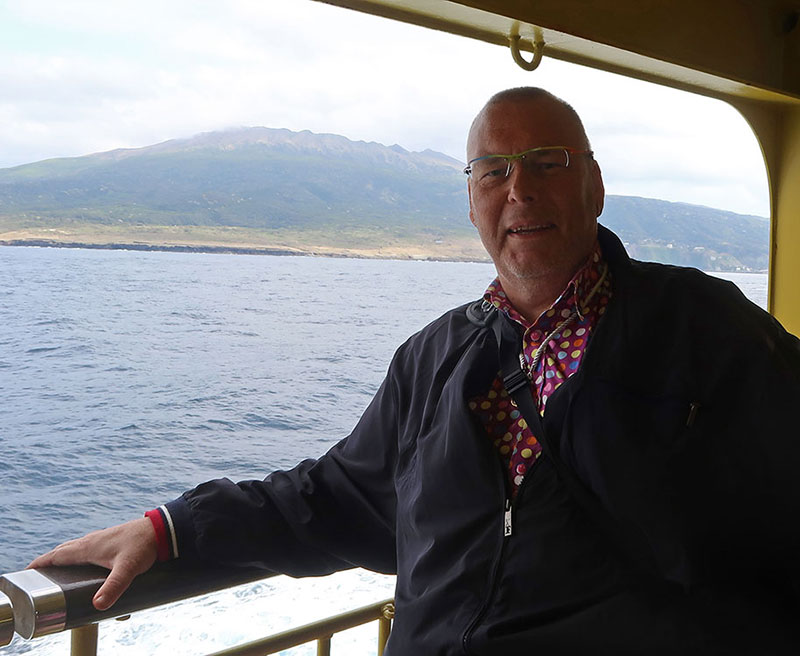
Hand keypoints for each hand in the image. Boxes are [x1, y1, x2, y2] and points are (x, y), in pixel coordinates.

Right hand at [27, 517, 157, 610]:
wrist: (161, 529)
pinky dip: (77, 553)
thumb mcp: (127, 569)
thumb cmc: (143, 546)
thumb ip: (114, 587)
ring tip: (58, 570)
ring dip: (63, 556)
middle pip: (63, 551)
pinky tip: (85, 561)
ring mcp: (101, 538)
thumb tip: (98, 606)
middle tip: (38, 574)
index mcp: (88, 547)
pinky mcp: (111, 539)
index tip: (26, 572)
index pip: (57, 555)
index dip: (41, 563)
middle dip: (49, 561)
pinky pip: (87, 546)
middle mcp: (91, 540)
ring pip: (75, 547)